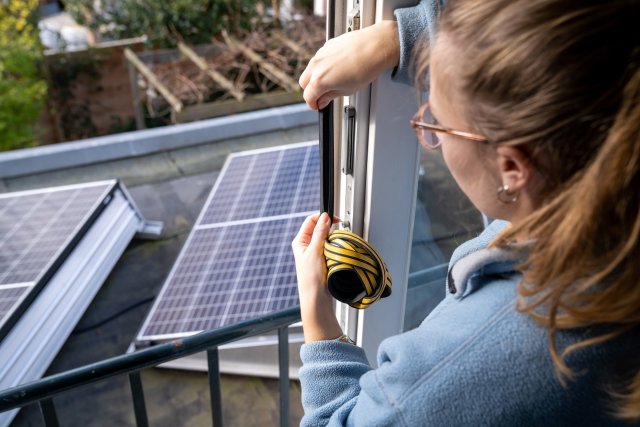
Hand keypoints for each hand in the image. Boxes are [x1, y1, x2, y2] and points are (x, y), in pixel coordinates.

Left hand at [292, 212, 342, 341]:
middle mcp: (307, 246)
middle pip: (319, 228)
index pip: (311, 221)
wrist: (316, 298)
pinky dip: (336, 248)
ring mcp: (315, 252)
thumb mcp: (315, 252)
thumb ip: (319, 233)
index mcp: (300, 241)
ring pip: (327, 238)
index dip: (322, 217)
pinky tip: (338, 253)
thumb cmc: (311, 279)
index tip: (335, 219)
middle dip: (330, 228)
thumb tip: (324, 217)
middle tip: (338, 232)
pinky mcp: (323, 260)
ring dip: (333, 239)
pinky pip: (331, 248)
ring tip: (337, 245)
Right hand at [299, 20, 399, 109]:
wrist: (375, 47)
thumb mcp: (347, 90)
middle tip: (322, 96)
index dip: (313, 104)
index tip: (318, 105)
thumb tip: (323, 100)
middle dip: (311, 91)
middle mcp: (316, 66)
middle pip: (304, 83)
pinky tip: (336, 69)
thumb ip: (330, 96)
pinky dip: (322, 66)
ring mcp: (320, 54)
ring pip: (310, 69)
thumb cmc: (365, 68)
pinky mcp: (327, 46)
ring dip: (315, 78)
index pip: (308, 97)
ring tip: (332, 82)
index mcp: (319, 80)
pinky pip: (319, 59)